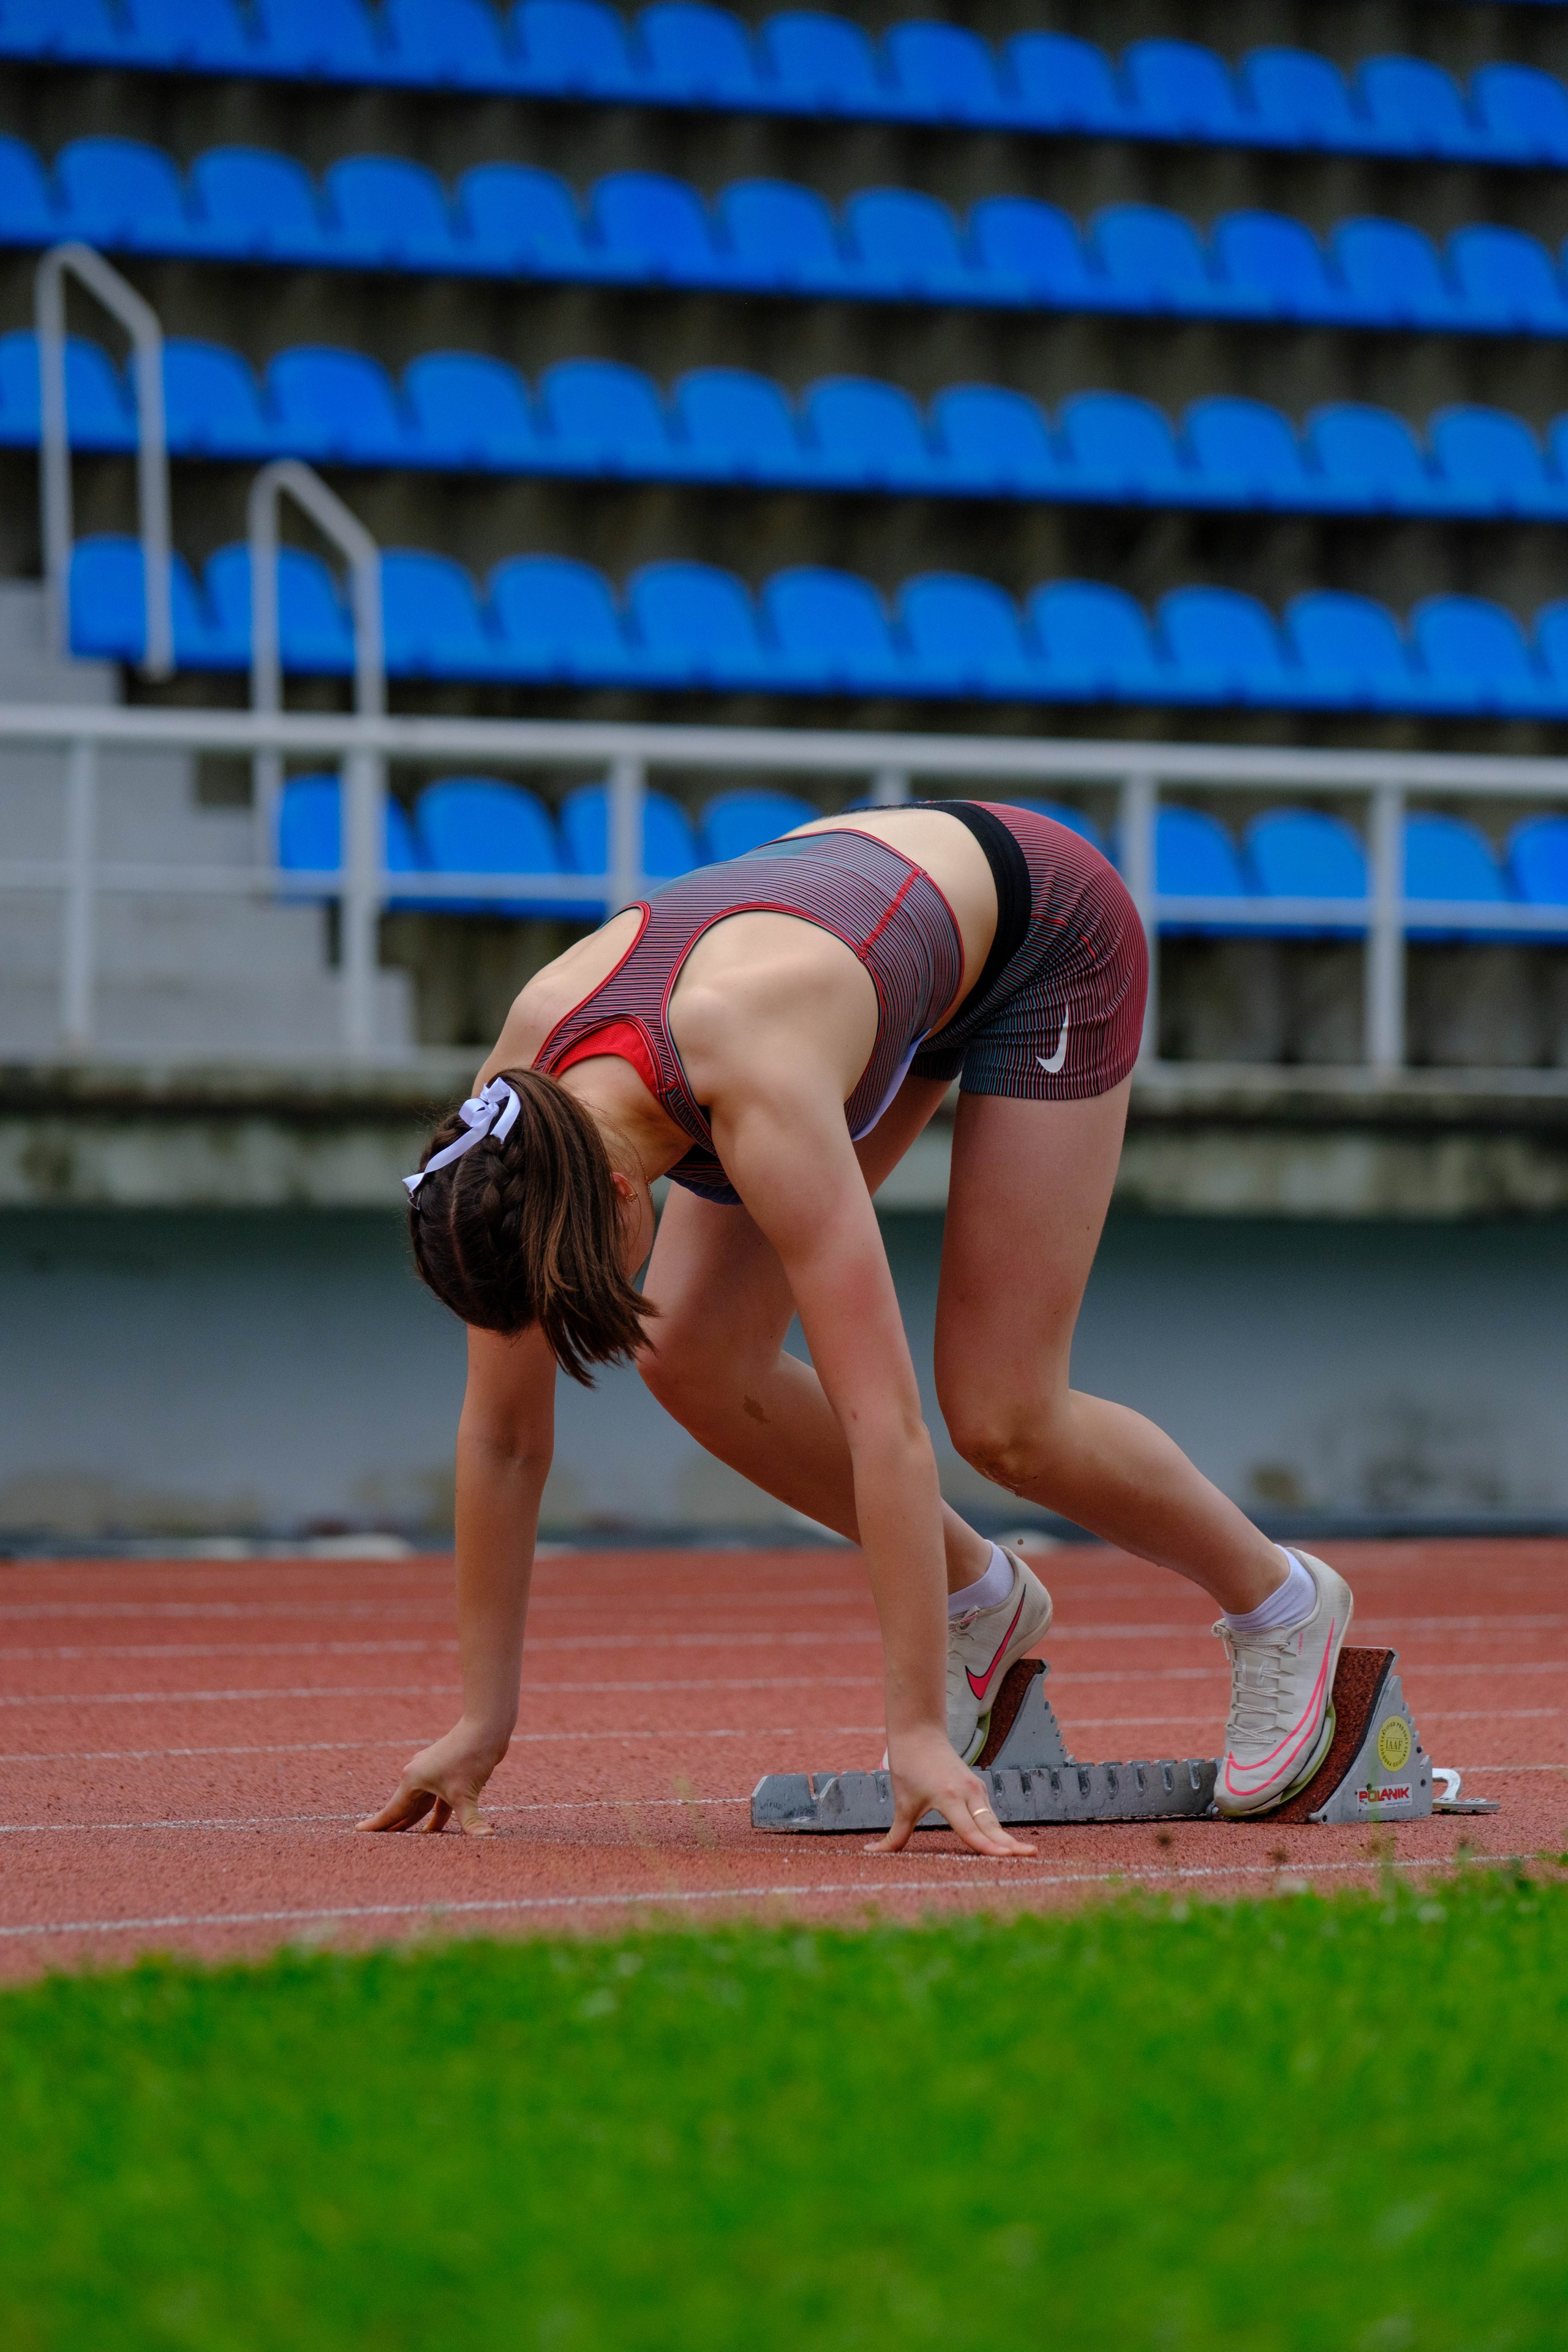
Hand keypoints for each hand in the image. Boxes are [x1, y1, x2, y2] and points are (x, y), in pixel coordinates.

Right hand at [357, 1717, 509, 1837]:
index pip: (392, 1810)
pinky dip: (436, 1813)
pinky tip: (438, 1827)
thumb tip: (487, 1839)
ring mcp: (431, 1772)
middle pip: (405, 1809)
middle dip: (397, 1828)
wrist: (485, 1727)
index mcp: (412, 1780)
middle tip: (384, 1847)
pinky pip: (436, 1798)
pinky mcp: (446, 1771)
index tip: (358, 1832)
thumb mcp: (466, 1794)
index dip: (377, 1825)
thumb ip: (471, 1821)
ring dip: (419, 1823)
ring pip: (422, 1804)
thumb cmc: (470, 1757)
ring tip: (412, 1843)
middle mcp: (417, 1775)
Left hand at [877, 1724, 1035, 1857]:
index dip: (988, 1846)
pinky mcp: (978, 1788)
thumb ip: (894, 1835)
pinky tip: (1009, 1847)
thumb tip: (871, 1852)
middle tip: (1032, 1856)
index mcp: (948, 1796)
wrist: (919, 1733)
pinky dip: (998, 1831)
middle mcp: (968, 1792)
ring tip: (1028, 1855)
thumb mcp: (902, 1803)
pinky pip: (989, 1815)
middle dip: (1011, 1844)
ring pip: (993, 1821)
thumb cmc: (909, 1766)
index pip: (971, 1829)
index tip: (1006, 1857)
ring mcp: (976, 1789)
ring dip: (1008, 1839)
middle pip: (991, 1826)